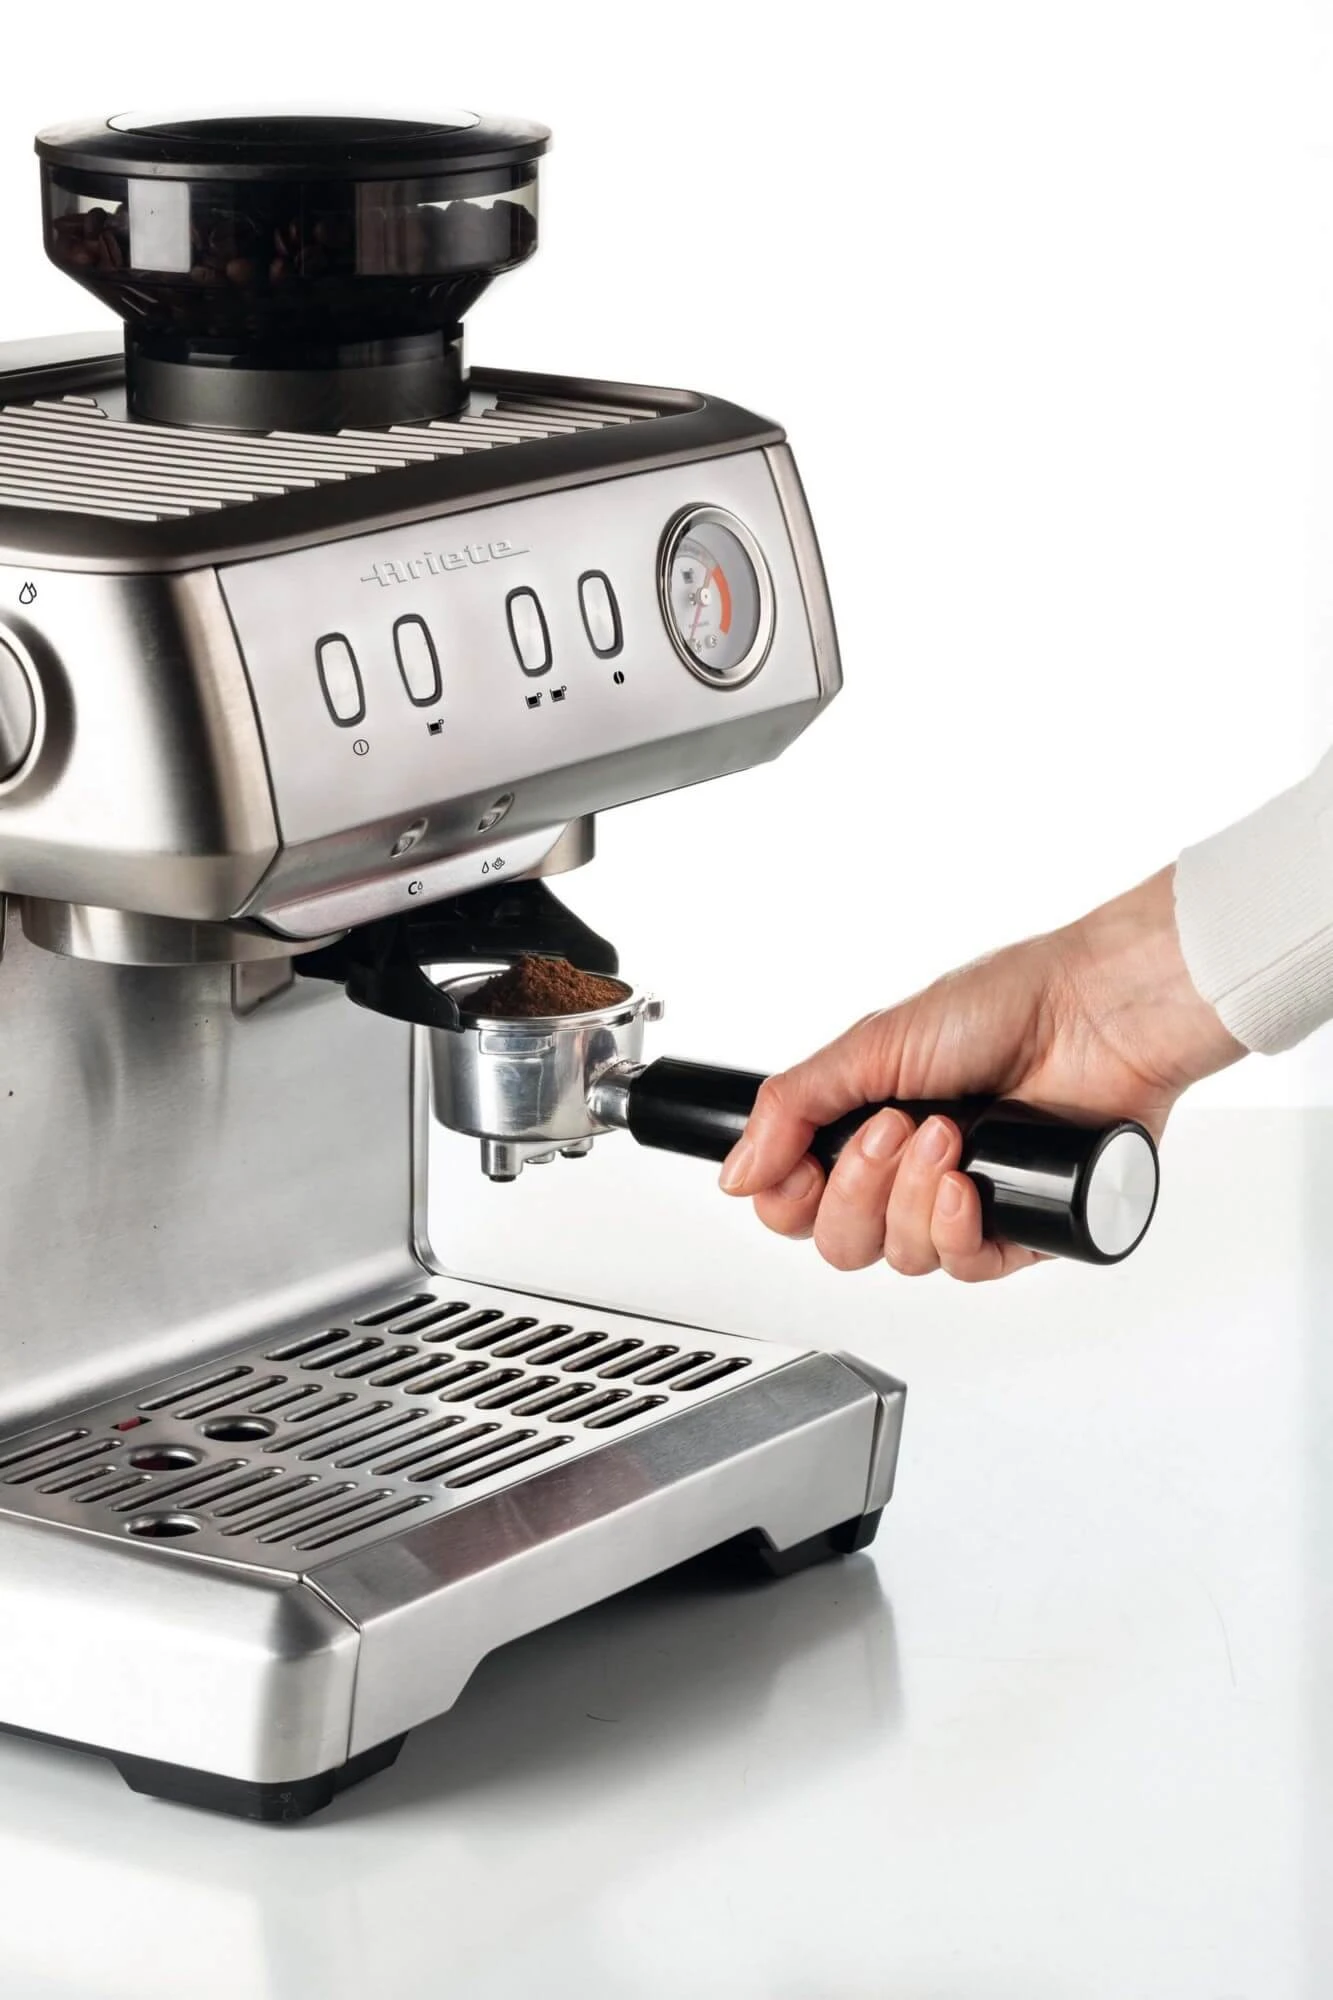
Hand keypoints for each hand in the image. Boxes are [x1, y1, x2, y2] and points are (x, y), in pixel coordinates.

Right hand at [719, 868, 1242, 1280]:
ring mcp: (965, 1202)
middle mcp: (911, 1171)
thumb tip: (736, 1173)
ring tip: (947, 1133)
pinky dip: (954, 1229)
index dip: (790, 1197)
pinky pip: (964, 1267)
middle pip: (840, 1242)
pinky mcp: (1021, 1228)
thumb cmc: (1004, 1006)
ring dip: (910, 1196)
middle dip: (855, 1189)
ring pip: (898, 1257)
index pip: (798, 1204)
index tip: (801, 1162)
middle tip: (889, 1130)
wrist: (1097, 1014)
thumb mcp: (872, 1046)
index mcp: (869, 1126)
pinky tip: (966, 1186)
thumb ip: (791, 1108)